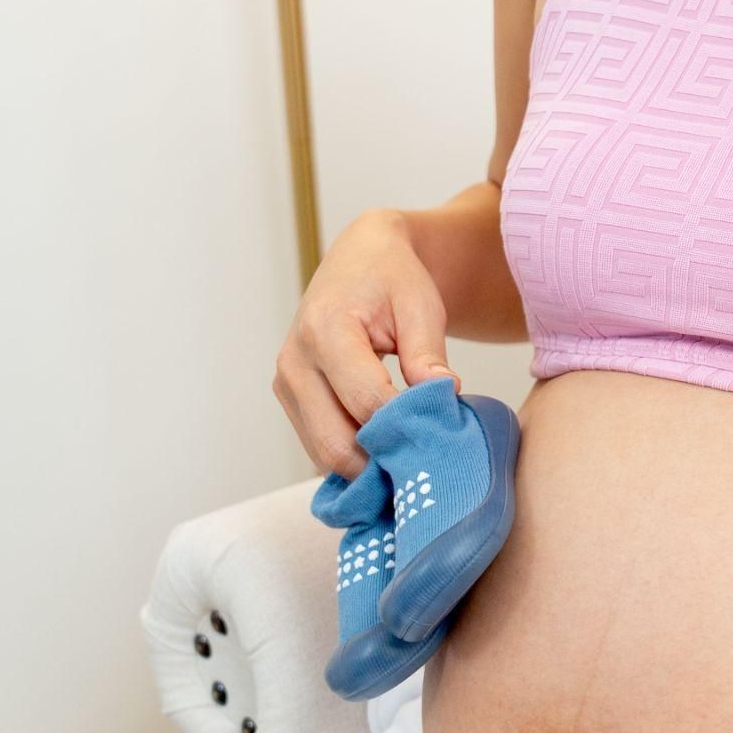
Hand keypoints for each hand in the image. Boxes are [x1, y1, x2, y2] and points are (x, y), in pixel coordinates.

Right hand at [273, 208, 458, 477]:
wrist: (360, 261)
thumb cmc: (394, 279)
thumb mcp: (421, 305)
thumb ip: (428, 352)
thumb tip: (444, 394)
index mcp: (325, 330)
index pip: (367, 403)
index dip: (407, 429)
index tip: (444, 440)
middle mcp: (295, 362)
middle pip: (337, 442)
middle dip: (384, 463)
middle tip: (430, 472)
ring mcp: (287, 385)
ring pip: (325, 454)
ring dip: (369, 468)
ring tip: (413, 465)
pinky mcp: (291, 400)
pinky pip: (320, 447)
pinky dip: (355, 459)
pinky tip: (390, 454)